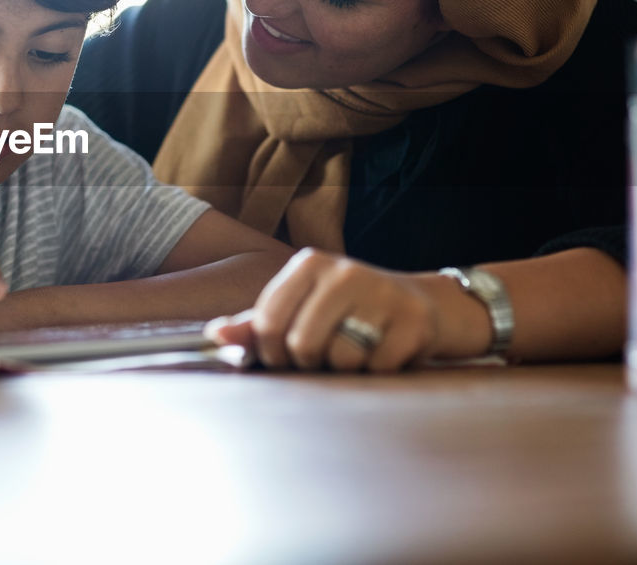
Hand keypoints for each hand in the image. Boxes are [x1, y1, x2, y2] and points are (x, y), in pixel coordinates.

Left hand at [207, 248, 451, 371]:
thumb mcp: (299, 308)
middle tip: (324, 353)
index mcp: (308, 264)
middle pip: (302, 345)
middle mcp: (345, 271)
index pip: (268, 324)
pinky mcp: (413, 322)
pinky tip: (384, 351)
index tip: (283, 355)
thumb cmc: (345, 310)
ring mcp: (382, 294)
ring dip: (344, 368)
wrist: (420, 304)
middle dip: (309, 362)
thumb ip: (255, 324)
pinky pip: (376, 368)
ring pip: (340, 359)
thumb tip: (216, 335)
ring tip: (357, 348)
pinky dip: (376, 371)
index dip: (270, 353)